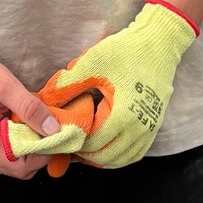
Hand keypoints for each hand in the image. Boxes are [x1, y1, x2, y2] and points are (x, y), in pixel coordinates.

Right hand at [0, 51, 82, 179]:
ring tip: (34, 123)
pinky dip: (17, 143)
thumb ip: (31, 108)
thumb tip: (54, 129)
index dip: (44, 154)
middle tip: (48, 128)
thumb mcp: (6, 86)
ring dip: (28, 147)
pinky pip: (4, 153)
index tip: (56, 134)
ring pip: (12, 162)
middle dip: (38, 152)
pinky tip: (20, 123)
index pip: (23, 167)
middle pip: (19, 168)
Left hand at [36, 0, 198, 169]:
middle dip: (85, 154)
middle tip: (68, 144)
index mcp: (123, 114)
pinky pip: (136, 153)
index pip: (93, 143)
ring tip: (83, 149)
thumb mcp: (92, 64)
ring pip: (122, 159)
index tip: (61, 136)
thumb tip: (44, 100)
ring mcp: (150, 128)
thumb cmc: (126, 51)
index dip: (74, 143)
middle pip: (106, 156)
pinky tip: (105, 148)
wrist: (158, 43)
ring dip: (102, 159)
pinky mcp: (154, 125)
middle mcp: (140, 127)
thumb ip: (67, 85)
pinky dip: (119, 156)